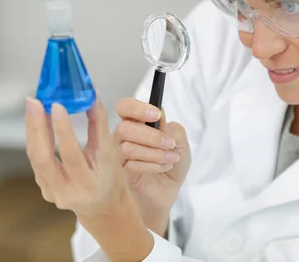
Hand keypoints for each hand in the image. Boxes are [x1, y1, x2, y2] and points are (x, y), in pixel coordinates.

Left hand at [25, 97, 153, 261]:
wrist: (104, 207)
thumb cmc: (111, 177)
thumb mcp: (110, 152)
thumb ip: (99, 123)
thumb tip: (92, 93)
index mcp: (88, 185)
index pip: (71, 156)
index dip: (63, 130)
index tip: (57, 106)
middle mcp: (67, 193)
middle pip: (44, 158)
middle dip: (37, 126)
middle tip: (35, 101)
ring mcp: (52, 193)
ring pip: (35, 157)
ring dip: (33, 128)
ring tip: (34, 105)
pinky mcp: (44, 189)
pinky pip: (35, 160)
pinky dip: (35, 137)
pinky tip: (36, 120)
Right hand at [114, 97, 191, 235]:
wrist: (167, 192)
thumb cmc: (171, 164)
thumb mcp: (181, 144)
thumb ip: (173, 129)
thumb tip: (161, 120)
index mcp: (136, 122)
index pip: (125, 106)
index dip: (137, 108)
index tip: (156, 115)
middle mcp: (122, 136)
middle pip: (124, 127)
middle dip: (151, 136)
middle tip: (169, 144)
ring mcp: (117, 155)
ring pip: (128, 147)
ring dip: (155, 153)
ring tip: (171, 159)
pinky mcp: (119, 173)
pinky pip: (130, 165)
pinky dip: (152, 166)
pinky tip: (162, 168)